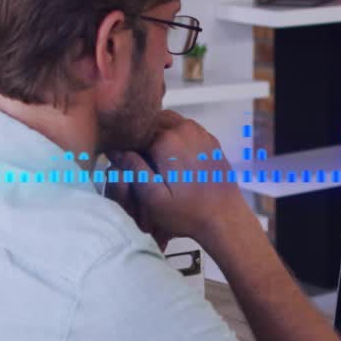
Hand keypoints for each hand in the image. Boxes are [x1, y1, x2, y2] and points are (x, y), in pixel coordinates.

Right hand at [106, 111, 253, 247]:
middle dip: (143, 137)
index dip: (126, 144)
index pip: (135, 130)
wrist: (225, 218)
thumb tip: (116, 151)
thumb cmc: (188, 212)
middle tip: (140, 161)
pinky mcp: (210, 141)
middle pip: (152, 121)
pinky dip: (176, 137)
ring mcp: (200, 132)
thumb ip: (133, 170)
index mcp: (167, 140)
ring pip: (169, 122)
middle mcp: (184, 129)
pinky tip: (174, 160)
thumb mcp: (153, 198)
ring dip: (158, 135)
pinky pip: (186, 129)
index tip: (124, 159)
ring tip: (155, 160)